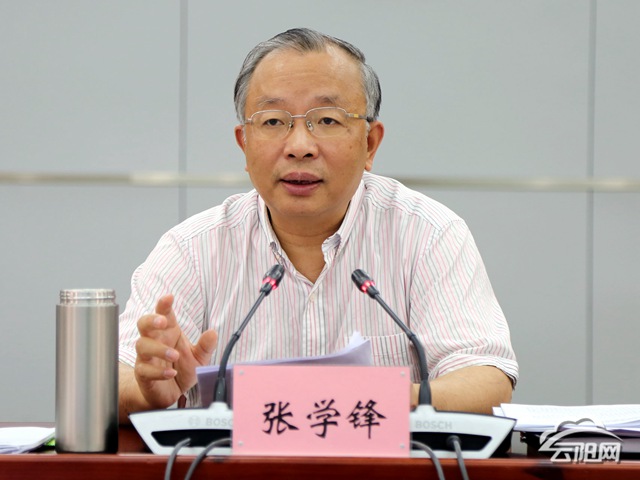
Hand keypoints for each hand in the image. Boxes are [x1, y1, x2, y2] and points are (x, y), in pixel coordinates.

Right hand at [133, 294, 217, 408]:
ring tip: (174, 355)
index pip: (163, 314)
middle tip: (163, 321)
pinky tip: (171, 373)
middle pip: (143, 324)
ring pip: (142, 345)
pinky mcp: (143, 374)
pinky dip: (158, 371)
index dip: (163, 305)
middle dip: (151, 320)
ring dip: (159, 349)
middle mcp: (155, 341)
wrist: (170, 393)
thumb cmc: (180, 369)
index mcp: (169, 333)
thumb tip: (213, 333)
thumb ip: (205, 346)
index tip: (169, 297)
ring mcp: (147, 357)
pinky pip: (144, 369)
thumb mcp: (199, 358)